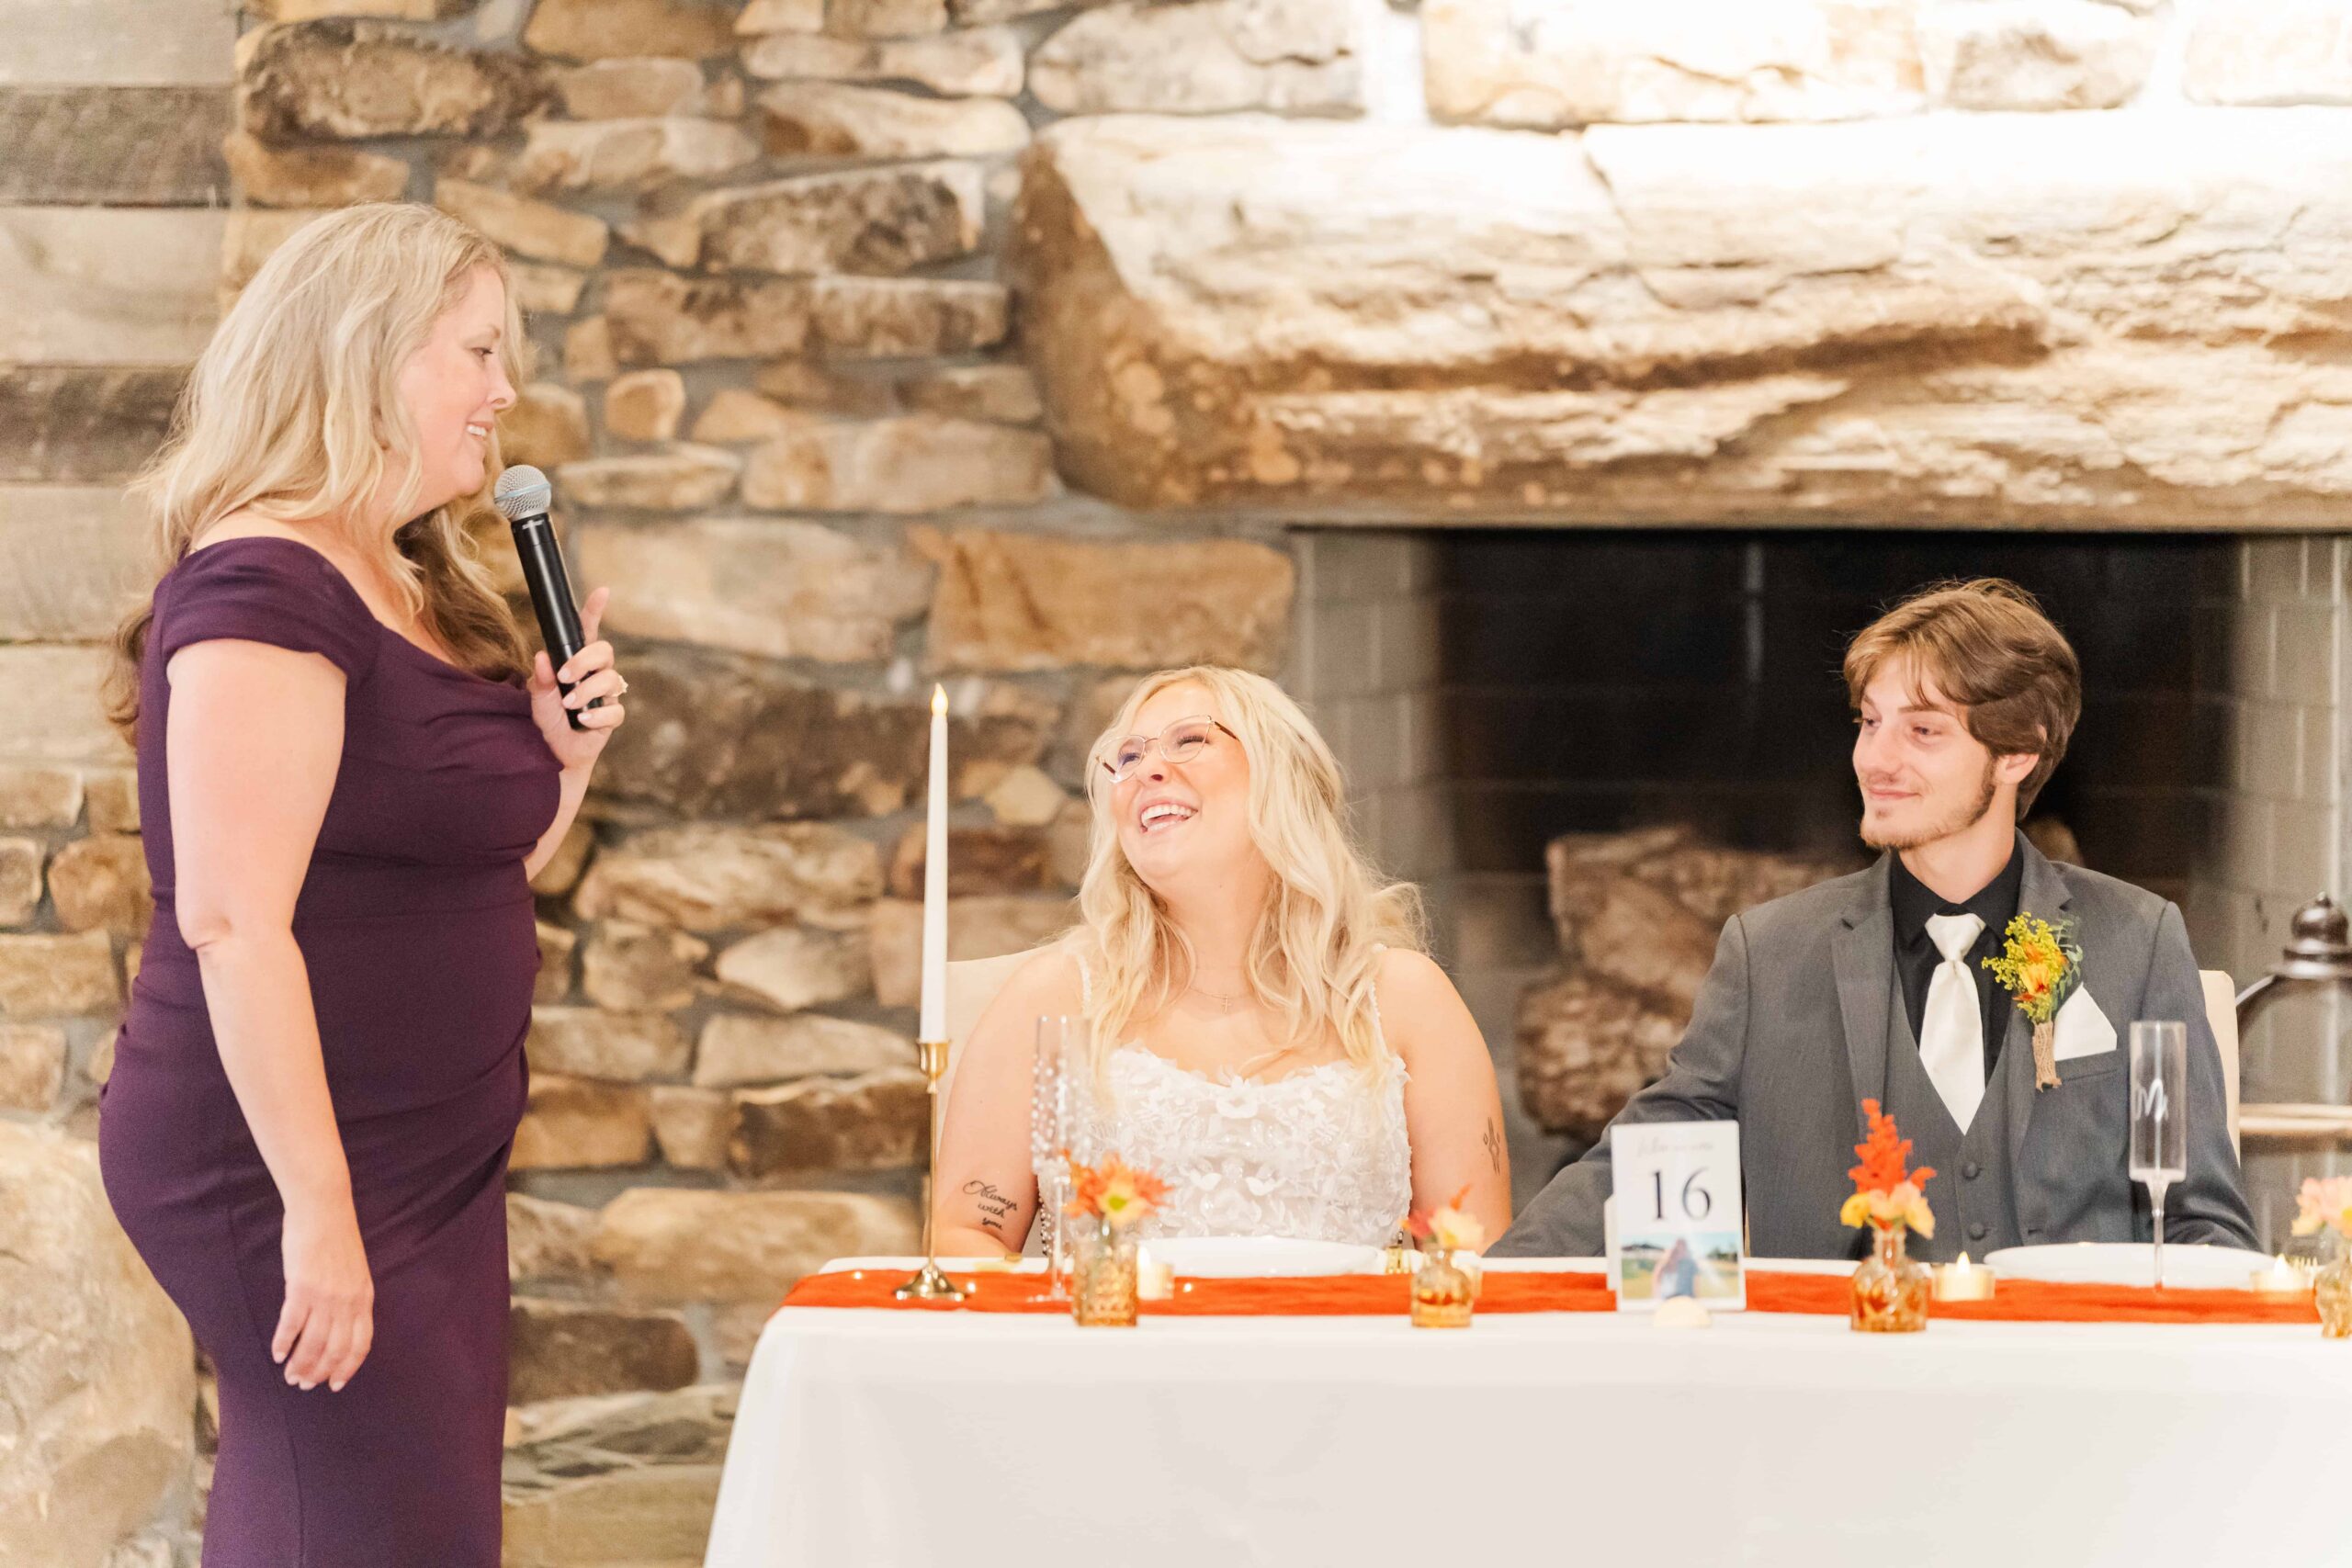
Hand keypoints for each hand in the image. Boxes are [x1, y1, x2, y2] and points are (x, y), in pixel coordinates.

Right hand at [275, 1196, 373, 1392]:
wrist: (324, 1209)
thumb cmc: (336, 1238)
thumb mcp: (355, 1271)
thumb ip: (350, 1298)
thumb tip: (339, 1324)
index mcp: (364, 1298)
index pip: (360, 1344)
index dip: (348, 1367)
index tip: (336, 1384)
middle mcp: (348, 1302)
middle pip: (335, 1350)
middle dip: (319, 1372)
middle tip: (304, 1384)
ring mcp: (325, 1296)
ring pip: (313, 1344)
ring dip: (300, 1365)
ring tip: (290, 1376)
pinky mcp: (301, 1289)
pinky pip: (291, 1326)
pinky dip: (283, 1343)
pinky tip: (276, 1353)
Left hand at [528, 586, 626, 771]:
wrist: (554, 753)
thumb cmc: (548, 721)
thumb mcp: (537, 698)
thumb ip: (540, 678)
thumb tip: (541, 657)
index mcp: (577, 663)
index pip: (588, 632)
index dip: (595, 610)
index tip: (601, 592)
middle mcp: (595, 675)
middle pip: (605, 651)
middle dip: (585, 661)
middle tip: (565, 677)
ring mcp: (606, 695)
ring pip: (611, 679)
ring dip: (587, 691)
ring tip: (568, 705)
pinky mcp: (612, 718)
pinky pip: (614, 710)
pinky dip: (596, 716)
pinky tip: (581, 721)